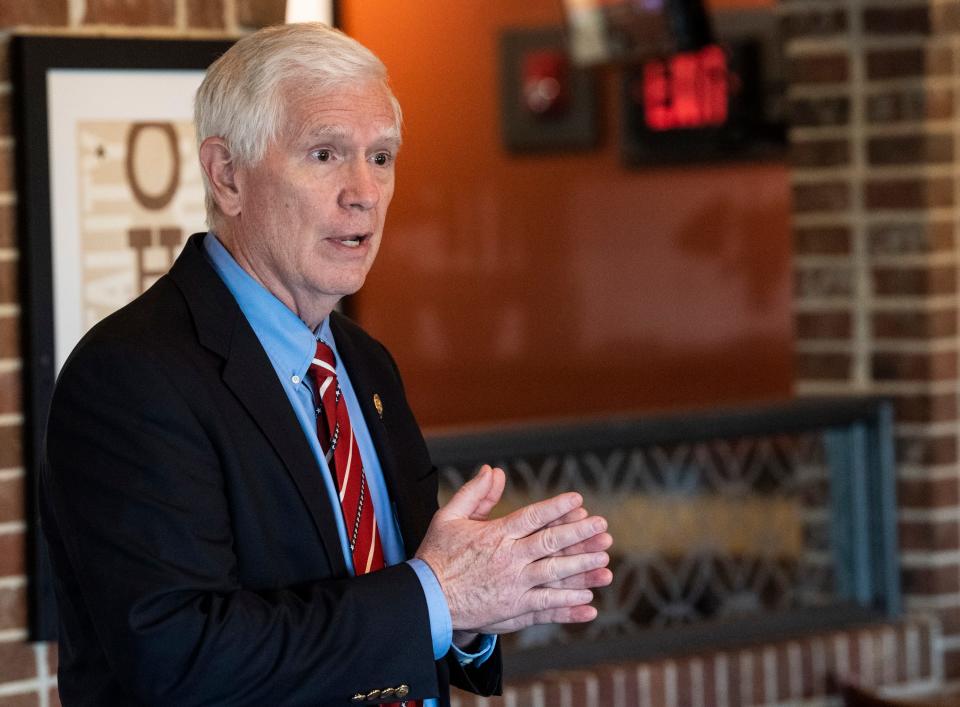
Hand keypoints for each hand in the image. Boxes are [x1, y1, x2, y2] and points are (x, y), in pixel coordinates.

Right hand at [415, 465, 611, 633]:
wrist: (426, 600)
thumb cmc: (436, 556)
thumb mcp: (449, 517)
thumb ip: (474, 493)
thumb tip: (491, 470)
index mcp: (495, 535)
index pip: (532, 517)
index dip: (557, 507)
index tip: (578, 501)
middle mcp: (508, 560)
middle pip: (550, 544)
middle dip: (579, 534)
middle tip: (602, 528)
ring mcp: (513, 587)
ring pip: (554, 576)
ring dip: (582, 569)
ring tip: (604, 563)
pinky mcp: (513, 611)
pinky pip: (546, 608)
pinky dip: (568, 606)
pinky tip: (588, 603)